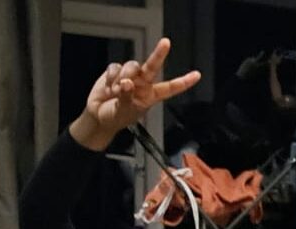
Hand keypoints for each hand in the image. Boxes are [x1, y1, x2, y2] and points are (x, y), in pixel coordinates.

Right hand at [71, 38, 199, 150]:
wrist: (99, 116)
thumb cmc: (116, 117)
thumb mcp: (125, 111)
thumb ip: (127, 97)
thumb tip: (127, 83)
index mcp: (151, 96)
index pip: (170, 88)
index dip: (183, 82)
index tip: (197, 75)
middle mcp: (143, 83)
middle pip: (152, 66)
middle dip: (159, 54)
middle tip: (166, 43)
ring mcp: (129, 76)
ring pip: (131, 66)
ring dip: (123, 77)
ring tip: (116, 92)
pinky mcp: (115, 71)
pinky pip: (115, 67)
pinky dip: (111, 77)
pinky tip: (108, 88)